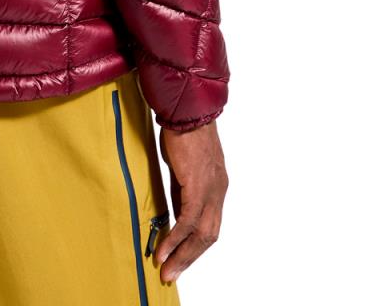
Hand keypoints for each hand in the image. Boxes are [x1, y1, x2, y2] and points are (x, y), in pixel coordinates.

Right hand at [152, 118, 227, 283]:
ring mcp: (211, 189)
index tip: (178, 258)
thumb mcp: (183, 165)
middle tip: (171, 273)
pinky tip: (163, 250)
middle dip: (189, 257)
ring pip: (201, 234)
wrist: (185, 109)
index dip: (195, 245)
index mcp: (217, 185)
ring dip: (182, 255)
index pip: (209, 224)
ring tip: (166, 270)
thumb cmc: (182, 130)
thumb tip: (174, 208)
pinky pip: (188, 221)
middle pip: (209, 236)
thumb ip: (182, 188)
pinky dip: (176, 239)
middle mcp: (218, 191)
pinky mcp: (198, 186)